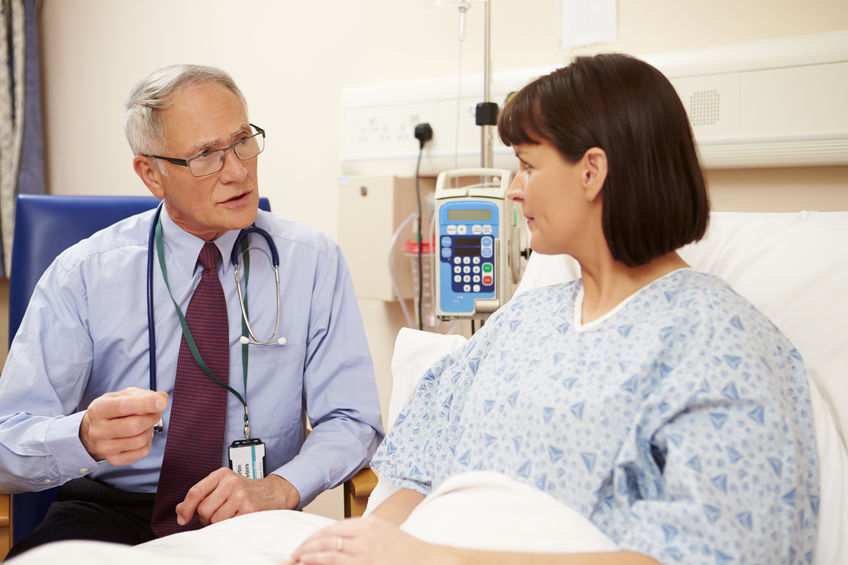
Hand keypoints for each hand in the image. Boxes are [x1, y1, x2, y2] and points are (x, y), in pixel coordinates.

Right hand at [79, 387, 167, 464]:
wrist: (95, 430)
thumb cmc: (114, 410)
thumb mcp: (124, 395)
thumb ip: (143, 395)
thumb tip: (161, 399)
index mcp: (98, 409)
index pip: (123, 406)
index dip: (145, 404)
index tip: (162, 402)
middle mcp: (98, 430)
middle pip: (134, 426)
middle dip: (152, 417)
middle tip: (157, 412)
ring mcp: (104, 448)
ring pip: (140, 440)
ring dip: (150, 430)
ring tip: (146, 423)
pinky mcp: (114, 459)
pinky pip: (142, 452)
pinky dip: (148, 442)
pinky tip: (141, 435)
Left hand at [176, 468, 299, 525]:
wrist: (274, 492)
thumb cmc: (245, 491)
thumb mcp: (223, 486)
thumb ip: (201, 495)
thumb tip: (180, 510)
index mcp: (222, 474)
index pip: (195, 492)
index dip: (186, 508)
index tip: (183, 518)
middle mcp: (231, 482)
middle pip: (204, 509)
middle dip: (207, 517)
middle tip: (220, 512)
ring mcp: (241, 495)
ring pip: (215, 519)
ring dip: (220, 522)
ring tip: (231, 514)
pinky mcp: (250, 509)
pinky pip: (228, 525)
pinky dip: (231, 525)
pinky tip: (239, 517)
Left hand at [289, 516, 444, 564]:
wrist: (429, 560)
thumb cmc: (409, 551)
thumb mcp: (385, 532)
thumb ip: (365, 533)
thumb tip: (342, 540)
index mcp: (369, 524)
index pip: (333, 527)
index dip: (315, 537)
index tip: (305, 545)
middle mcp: (364, 535)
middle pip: (327, 538)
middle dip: (307, 547)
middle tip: (294, 555)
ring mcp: (364, 552)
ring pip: (328, 553)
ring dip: (309, 558)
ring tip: (298, 562)